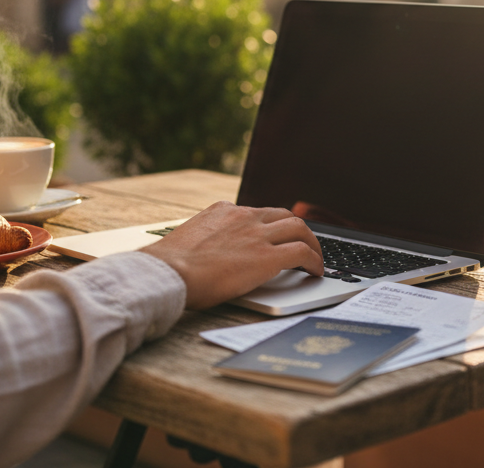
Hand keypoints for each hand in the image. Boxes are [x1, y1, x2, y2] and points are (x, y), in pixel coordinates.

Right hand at [140, 202, 323, 309]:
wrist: (168, 273)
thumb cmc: (170, 266)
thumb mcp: (190, 240)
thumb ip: (207, 240)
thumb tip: (206, 256)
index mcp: (224, 211)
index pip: (258, 211)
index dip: (273, 224)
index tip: (277, 235)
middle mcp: (244, 217)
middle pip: (285, 215)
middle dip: (298, 229)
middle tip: (304, 243)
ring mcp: (257, 235)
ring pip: (299, 228)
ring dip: (312, 243)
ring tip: (316, 258)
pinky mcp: (267, 256)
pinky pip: (302, 253)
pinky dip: (314, 261)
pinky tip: (316, 272)